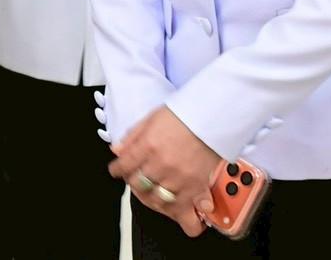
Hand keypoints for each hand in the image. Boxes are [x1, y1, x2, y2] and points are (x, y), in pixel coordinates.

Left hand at [108, 106, 220, 235]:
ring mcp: (179, 178)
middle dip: (134, 184)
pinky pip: (188, 209)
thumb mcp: (151, 118)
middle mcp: (161, 165)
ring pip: (158, 201)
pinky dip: (186, 217)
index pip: (124, 166)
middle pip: (138, 185)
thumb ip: (132, 136)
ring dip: (154, 200)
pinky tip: (184, 215)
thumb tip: (118, 150)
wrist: (213, 117)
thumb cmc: (184, 115)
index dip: (117, 169)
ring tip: (156, 195)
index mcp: (147, 146)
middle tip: (138, 180)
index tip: (118, 171)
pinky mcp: (197, 187)